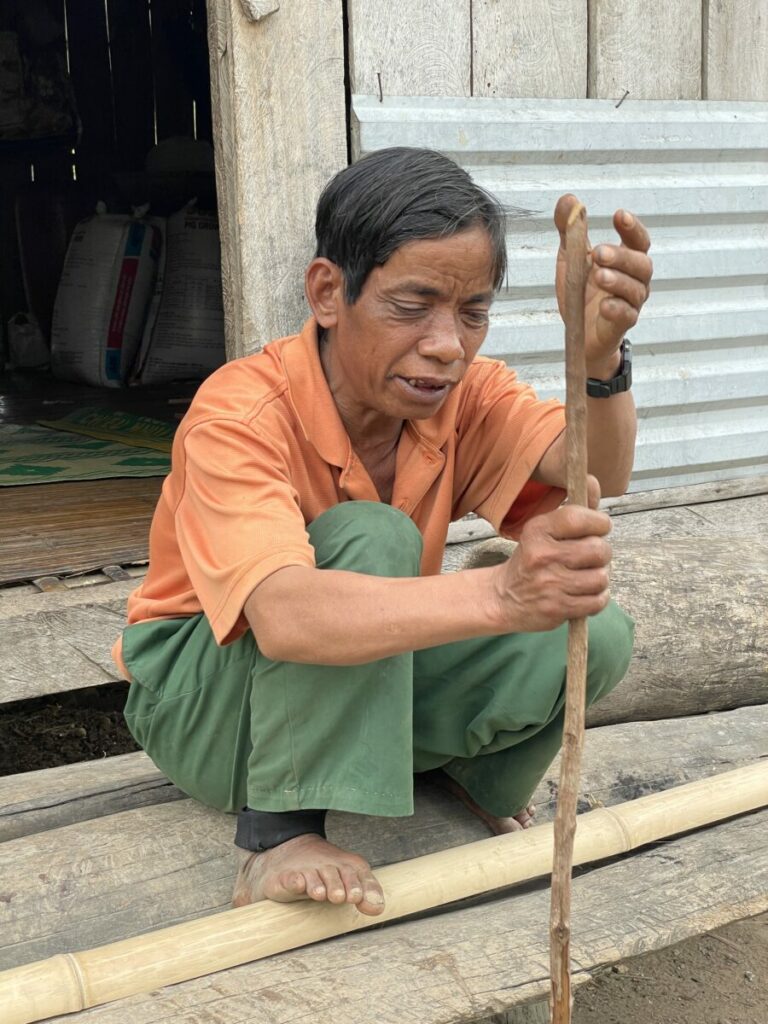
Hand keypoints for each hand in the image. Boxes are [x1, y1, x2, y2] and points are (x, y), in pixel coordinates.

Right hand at [490, 478, 611, 632]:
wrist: (504, 598)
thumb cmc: (532, 560)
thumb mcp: (543, 531)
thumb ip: (573, 511)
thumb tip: (595, 484)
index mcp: (537, 530)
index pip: (579, 518)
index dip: (599, 523)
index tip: (600, 527)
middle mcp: (542, 555)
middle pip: (598, 549)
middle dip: (601, 553)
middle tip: (590, 556)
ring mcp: (550, 584)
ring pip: (601, 577)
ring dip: (599, 577)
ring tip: (585, 576)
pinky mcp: (557, 609)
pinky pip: (597, 601)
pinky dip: (597, 598)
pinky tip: (584, 593)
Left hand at [554, 194, 652, 378]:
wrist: (580, 334)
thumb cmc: (581, 293)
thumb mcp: (571, 258)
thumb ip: (570, 230)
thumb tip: (568, 199)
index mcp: (626, 260)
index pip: (638, 240)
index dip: (632, 227)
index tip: (619, 215)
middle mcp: (635, 280)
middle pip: (641, 263)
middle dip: (622, 256)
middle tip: (599, 252)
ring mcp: (632, 303)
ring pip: (635, 289)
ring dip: (618, 281)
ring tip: (598, 276)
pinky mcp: (623, 325)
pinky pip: (626, 316)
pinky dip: (616, 309)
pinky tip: (603, 305)